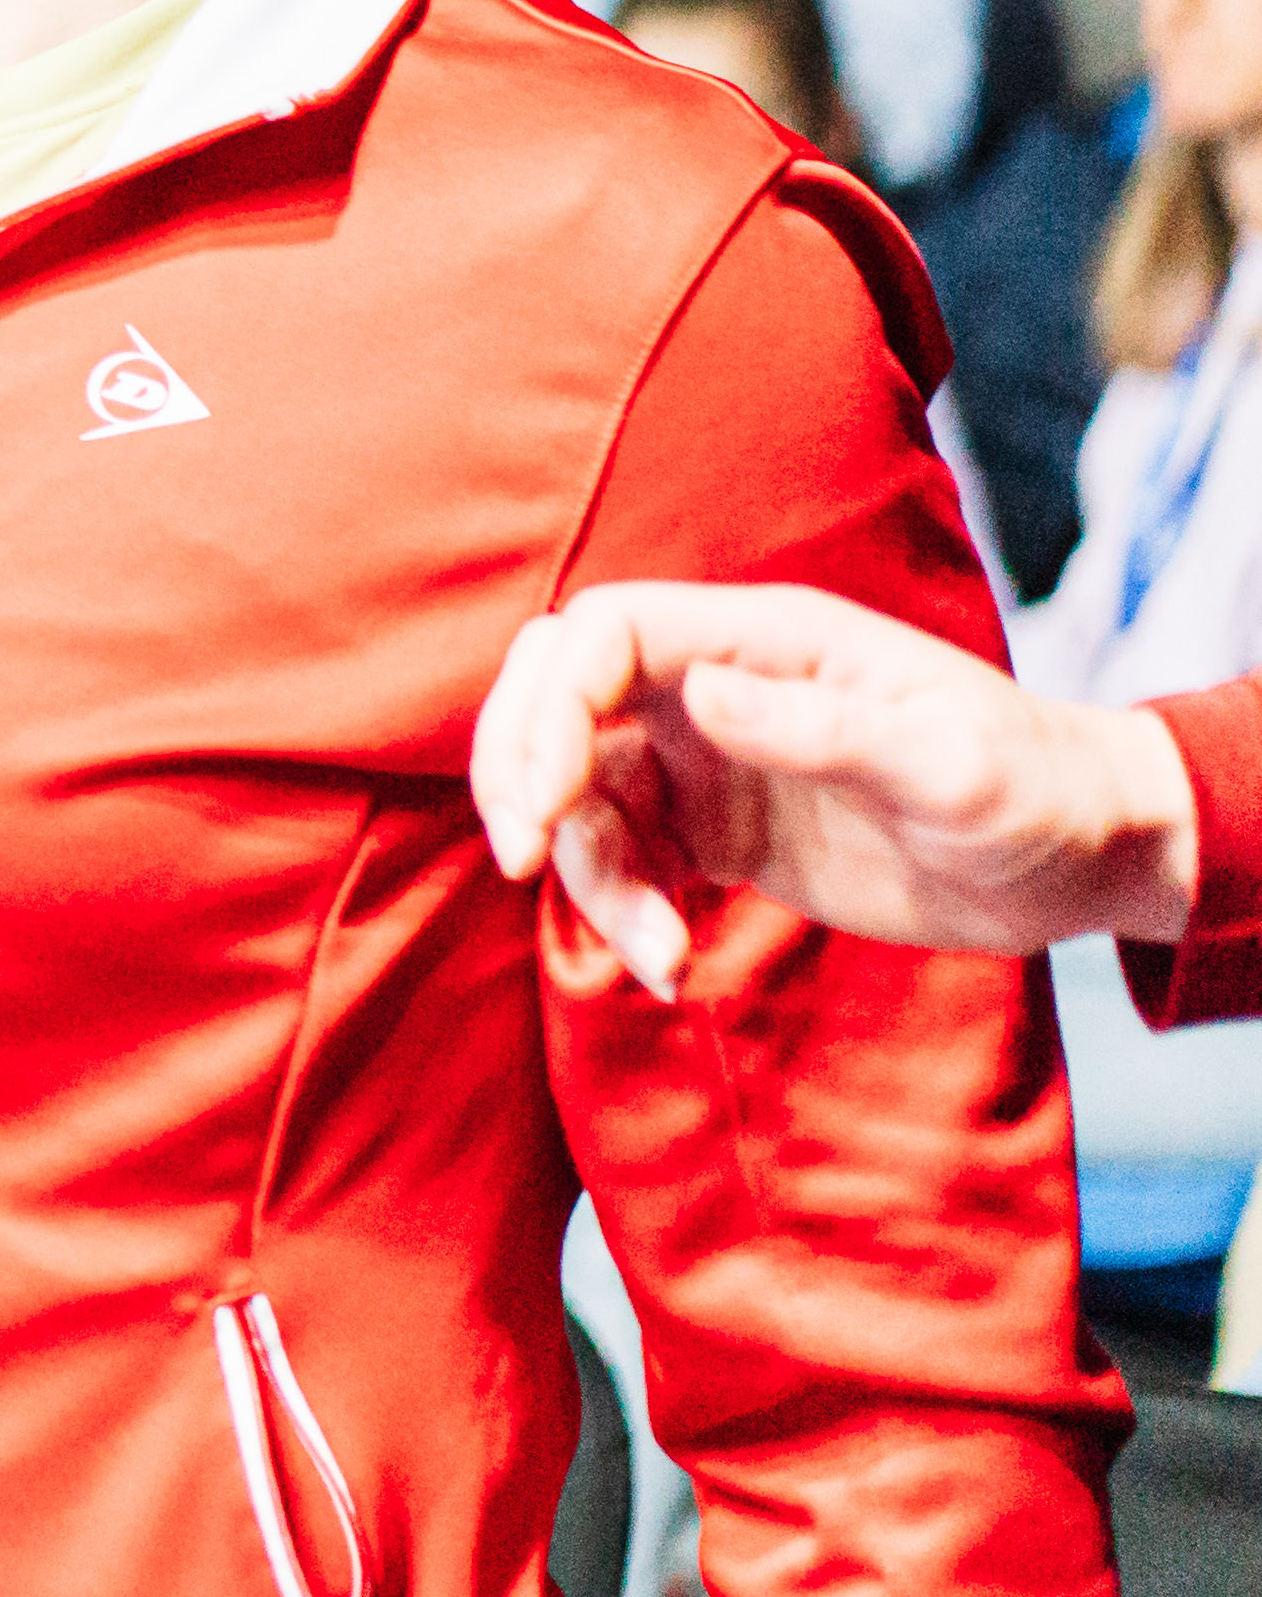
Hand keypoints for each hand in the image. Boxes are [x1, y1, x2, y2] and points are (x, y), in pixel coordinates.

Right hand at [469, 578, 1203, 992]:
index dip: (550, 703)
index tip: (545, 803)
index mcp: (763, 641)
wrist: (1077, 857)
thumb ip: (823, 728)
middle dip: (519, 768)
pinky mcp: (713, 831)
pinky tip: (668, 961)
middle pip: (557, 695)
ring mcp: (707, 760)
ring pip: (580, 789)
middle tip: (525, 857)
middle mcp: (715, 688)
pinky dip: (621, 909)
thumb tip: (699, 696)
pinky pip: (623, 856)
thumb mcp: (945, 762)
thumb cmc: (1031, 788)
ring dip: (586, 871)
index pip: (604, 635)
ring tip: (655, 951)